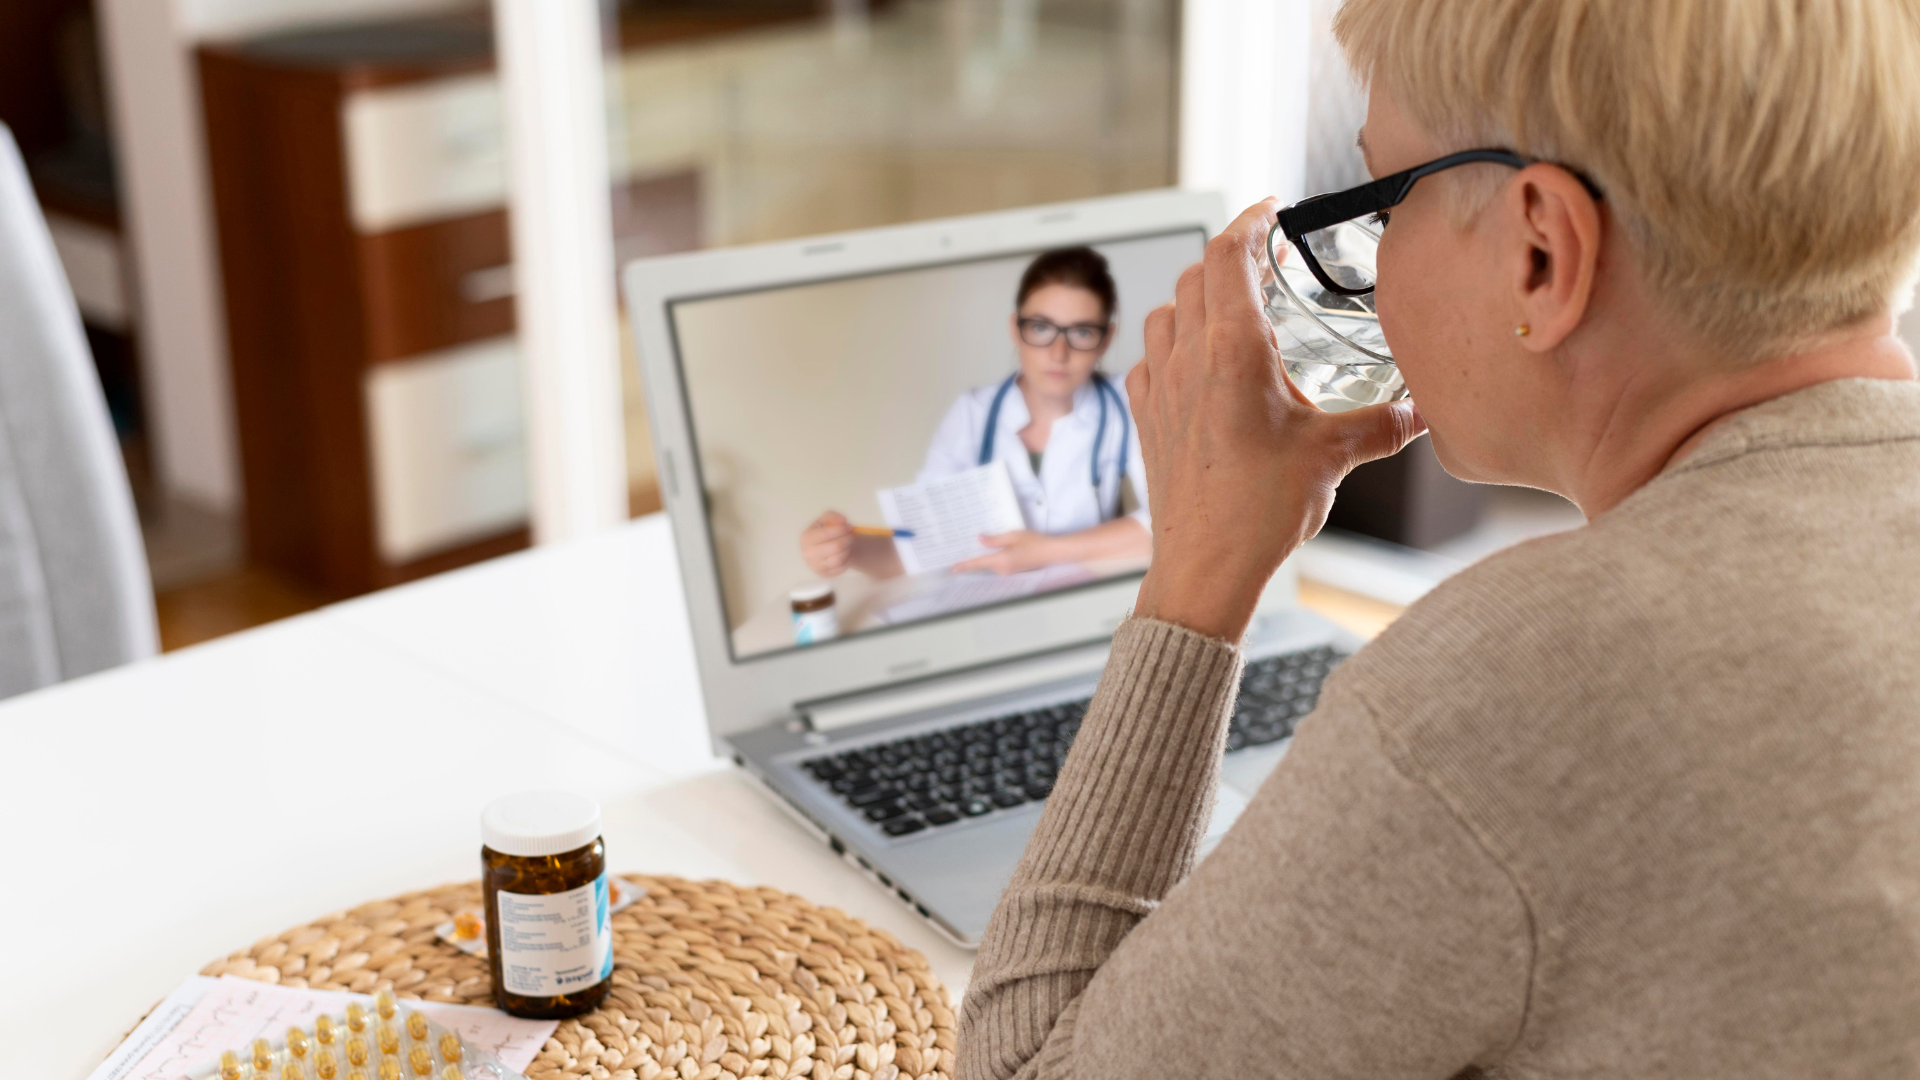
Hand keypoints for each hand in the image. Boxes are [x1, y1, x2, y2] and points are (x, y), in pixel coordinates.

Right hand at [800, 511, 854, 576]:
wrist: (825, 545)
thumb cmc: (826, 530)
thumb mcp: (827, 519)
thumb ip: (833, 516)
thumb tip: (842, 520)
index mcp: (806, 537)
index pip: (825, 534)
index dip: (840, 529)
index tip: (849, 526)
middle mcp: (807, 553)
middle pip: (834, 547)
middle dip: (847, 539)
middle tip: (851, 535)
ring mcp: (814, 566)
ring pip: (838, 559)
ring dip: (847, 550)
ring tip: (848, 544)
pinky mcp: (823, 574)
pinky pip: (840, 569)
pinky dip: (846, 561)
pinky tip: (846, 554)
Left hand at [953, 531, 1056, 574]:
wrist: (1051, 552)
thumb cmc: (1035, 542)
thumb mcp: (1013, 536)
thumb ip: (995, 540)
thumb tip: (980, 540)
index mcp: (1002, 560)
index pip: (979, 563)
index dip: (965, 565)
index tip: (954, 568)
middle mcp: (1003, 569)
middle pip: (984, 564)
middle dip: (975, 558)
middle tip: (963, 548)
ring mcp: (1009, 572)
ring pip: (992, 564)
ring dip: (986, 557)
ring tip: (979, 545)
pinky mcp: (1013, 571)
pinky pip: (999, 565)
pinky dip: (994, 558)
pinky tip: (995, 550)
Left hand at [1127, 199, 1424, 640]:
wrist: (1204, 567)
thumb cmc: (1257, 512)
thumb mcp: (1334, 456)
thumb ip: (1384, 425)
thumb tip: (1423, 413)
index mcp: (1231, 350)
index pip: (1229, 254)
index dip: (1249, 220)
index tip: (1269, 209)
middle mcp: (1186, 358)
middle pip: (1197, 275)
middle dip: (1230, 258)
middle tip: (1265, 263)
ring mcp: (1159, 387)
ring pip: (1166, 312)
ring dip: (1196, 299)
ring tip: (1232, 310)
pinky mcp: (1146, 418)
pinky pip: (1149, 360)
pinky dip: (1171, 346)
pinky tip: (1195, 367)